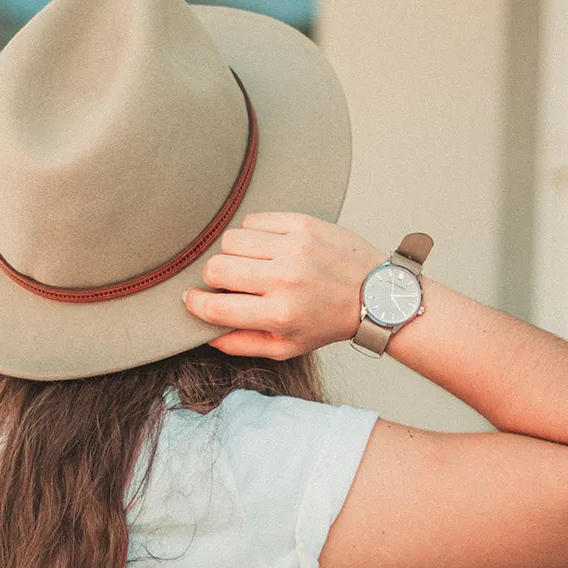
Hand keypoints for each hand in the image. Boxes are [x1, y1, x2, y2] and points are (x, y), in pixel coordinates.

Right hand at [182, 212, 388, 358]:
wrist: (374, 294)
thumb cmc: (326, 323)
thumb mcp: (286, 347)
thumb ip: (241, 344)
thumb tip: (205, 333)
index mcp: (279, 314)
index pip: (216, 306)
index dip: (195, 303)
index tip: (193, 299)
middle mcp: (285, 280)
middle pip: (216, 268)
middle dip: (214, 278)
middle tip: (229, 283)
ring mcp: (295, 248)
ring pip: (231, 240)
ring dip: (233, 253)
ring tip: (251, 263)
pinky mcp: (303, 224)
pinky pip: (254, 220)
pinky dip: (253, 233)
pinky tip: (266, 246)